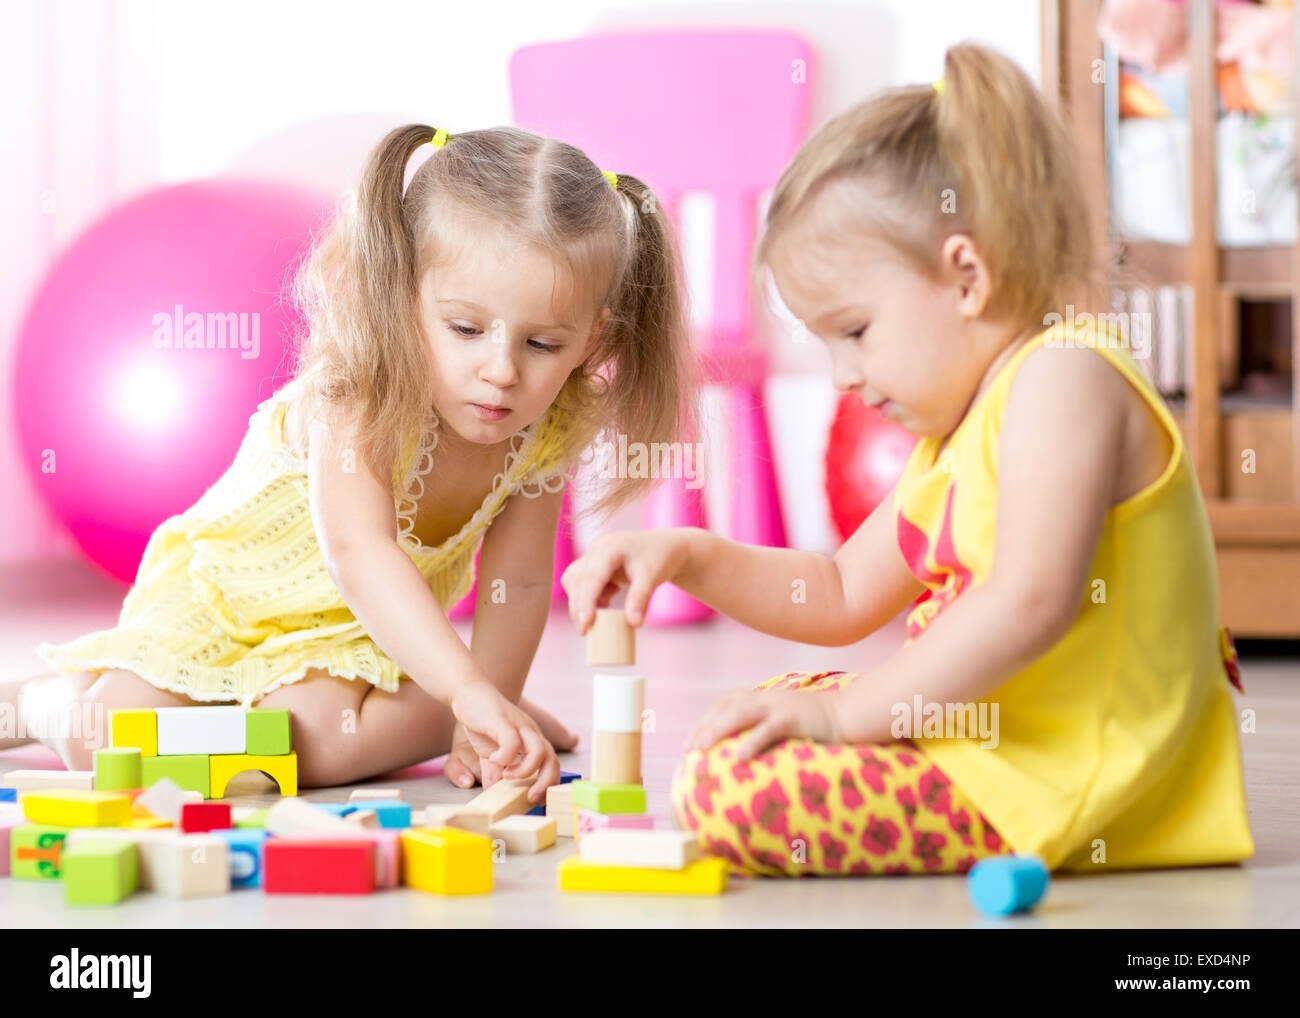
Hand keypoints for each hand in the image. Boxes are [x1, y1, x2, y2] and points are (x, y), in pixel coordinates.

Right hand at [448, 681, 558, 801]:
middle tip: (530, 797)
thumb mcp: (490, 753)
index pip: (552, 764)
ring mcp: (519, 726)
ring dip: (525, 770)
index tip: (535, 799)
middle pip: (552, 760)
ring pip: (539, 751)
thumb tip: (493, 792)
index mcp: (532, 741)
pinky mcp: (503, 721)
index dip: (548, 784)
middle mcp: (531, 733)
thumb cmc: (483, 722)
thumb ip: (494, 771)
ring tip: (507, 776)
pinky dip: (505, 756)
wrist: (468, 693)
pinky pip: (513, 742)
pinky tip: (494, 759)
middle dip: (545, 783)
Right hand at [561, 529, 691, 632]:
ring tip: (599, 613)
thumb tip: (633, 624)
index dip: (585, 602)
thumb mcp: (652, 578)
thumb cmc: (660, 559)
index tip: (584, 626)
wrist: (665, 547)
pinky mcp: (593, 562)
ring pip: (574, 580)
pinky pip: (580, 581)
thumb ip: (640, 599)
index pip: (591, 577)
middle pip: (578, 580)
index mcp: (611, 548)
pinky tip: (606, 600)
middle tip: (585, 631)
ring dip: (581, 600)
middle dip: (579, 607)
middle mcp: (597, 548)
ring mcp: (593, 554)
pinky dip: (588, 596)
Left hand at [684, 689, 843, 761]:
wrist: (849, 714)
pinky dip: (752, 741)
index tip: (691, 740)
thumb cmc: (816, 725)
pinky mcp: (793, 717)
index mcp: (762, 697)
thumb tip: (744, 756)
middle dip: (705, 726)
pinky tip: (740, 758)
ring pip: (741, 714)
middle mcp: (766, 697)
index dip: (706, 719)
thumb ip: (765, 728)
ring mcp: (778, 706)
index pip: (725, 703)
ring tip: (701, 749)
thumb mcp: (785, 721)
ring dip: (718, 730)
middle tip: (688, 748)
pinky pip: (768, 729)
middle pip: (727, 707)